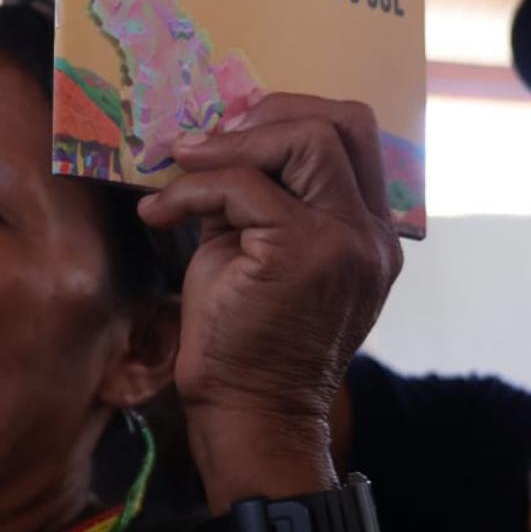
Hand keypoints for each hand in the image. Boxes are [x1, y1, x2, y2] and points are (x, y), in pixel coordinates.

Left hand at [138, 93, 401, 458]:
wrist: (248, 417)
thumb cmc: (246, 341)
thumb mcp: (261, 252)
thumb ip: (260, 196)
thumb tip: (219, 140)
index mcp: (369, 233)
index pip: (356, 137)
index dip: (295, 116)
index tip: (236, 132)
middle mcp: (371, 233)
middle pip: (343, 122)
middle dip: (270, 114)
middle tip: (210, 141)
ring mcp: (345, 241)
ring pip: (305, 139)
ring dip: (231, 144)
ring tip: (180, 167)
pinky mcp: (302, 251)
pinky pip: (244, 184)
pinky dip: (193, 188)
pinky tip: (159, 213)